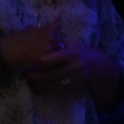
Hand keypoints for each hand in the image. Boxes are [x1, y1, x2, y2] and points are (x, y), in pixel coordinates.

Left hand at [0, 23, 123, 108]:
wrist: (97, 65)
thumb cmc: (80, 51)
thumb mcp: (73, 43)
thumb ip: (59, 41)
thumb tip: (43, 33)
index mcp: (75, 52)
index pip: (61, 56)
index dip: (49, 59)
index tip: (36, 61)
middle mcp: (76, 65)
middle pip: (56, 72)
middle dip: (40, 75)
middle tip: (26, 74)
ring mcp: (76, 77)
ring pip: (56, 83)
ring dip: (41, 84)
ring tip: (28, 82)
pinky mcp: (74, 85)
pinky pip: (59, 89)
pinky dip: (47, 90)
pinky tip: (37, 90)